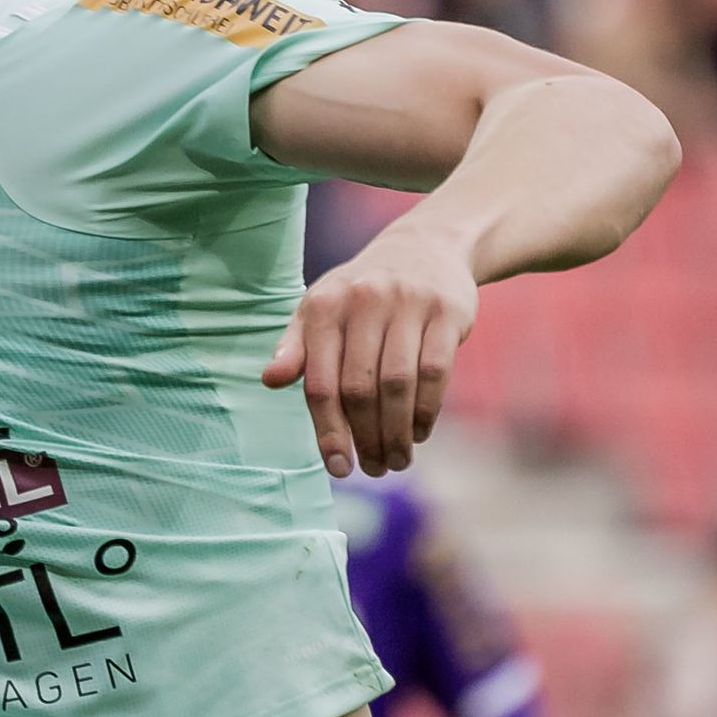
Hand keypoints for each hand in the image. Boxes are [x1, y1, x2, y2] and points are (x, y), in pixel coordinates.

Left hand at [265, 217, 478, 478]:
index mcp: (324, 306)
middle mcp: (364, 301)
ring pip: (399, 385)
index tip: (338, 468)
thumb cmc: (361, 292)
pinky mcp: (447, 312)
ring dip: (397, 433)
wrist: (426, 247)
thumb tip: (269, 380)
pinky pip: (436, 374)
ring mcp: (408, 305)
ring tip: (397, 460)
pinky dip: (427, 411)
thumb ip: (296, 346)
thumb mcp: (321, 308)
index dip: (328, 431)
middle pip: (360, 389)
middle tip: (374, 469)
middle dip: (366, 438)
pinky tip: (420, 433)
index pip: (320, 382)